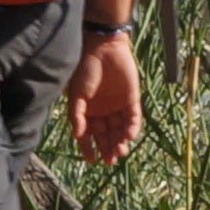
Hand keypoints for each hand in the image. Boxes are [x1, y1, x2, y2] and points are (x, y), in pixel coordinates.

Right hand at [67, 29, 141, 161]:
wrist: (103, 48)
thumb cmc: (85, 70)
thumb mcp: (76, 94)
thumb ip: (77, 115)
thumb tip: (77, 135)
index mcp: (87, 111)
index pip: (88, 135)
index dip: (89, 148)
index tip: (92, 160)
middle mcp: (103, 111)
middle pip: (106, 135)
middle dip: (108, 149)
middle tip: (110, 161)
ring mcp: (118, 106)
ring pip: (120, 130)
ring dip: (120, 142)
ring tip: (120, 152)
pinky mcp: (132, 99)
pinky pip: (133, 118)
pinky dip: (131, 128)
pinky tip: (128, 137)